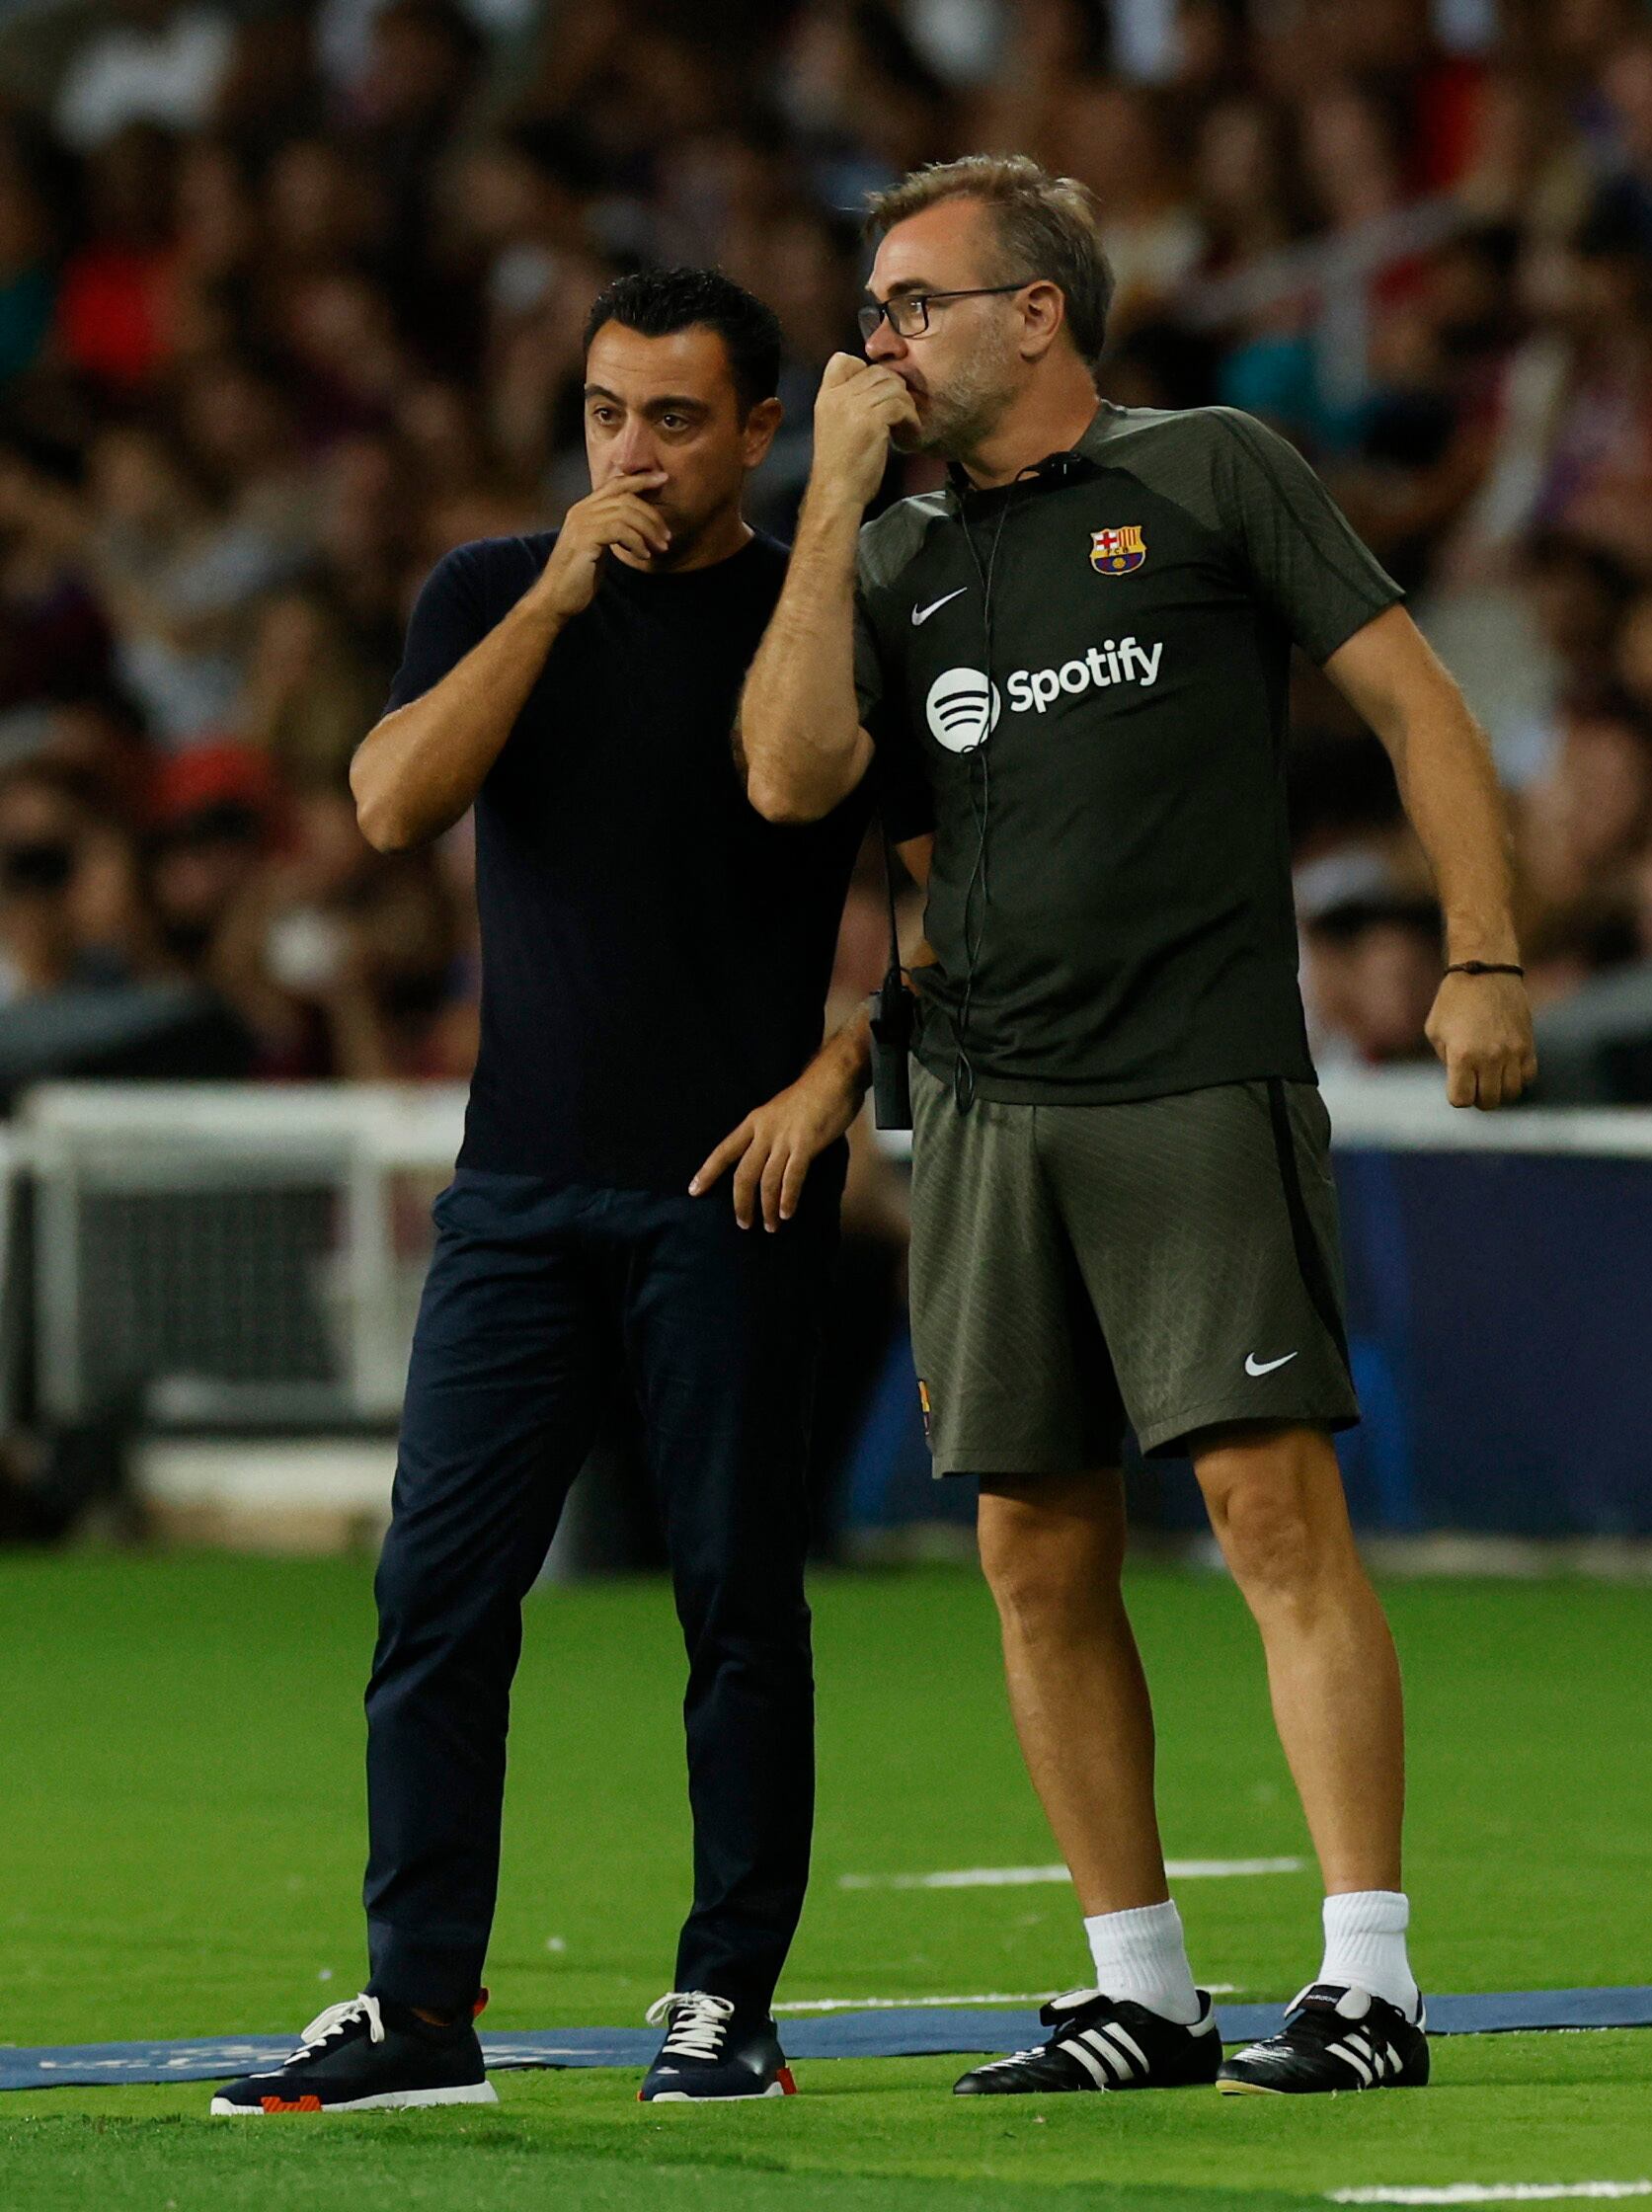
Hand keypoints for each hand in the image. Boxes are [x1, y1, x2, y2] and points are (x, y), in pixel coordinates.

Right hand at [532, 472, 671, 619]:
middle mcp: (582, 510)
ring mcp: (582, 523)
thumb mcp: (599, 547)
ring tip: (659, 548)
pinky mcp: (585, 539)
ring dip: (648, 530)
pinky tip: (643, 556)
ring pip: (625, 512)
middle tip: (667, 537)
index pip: (616, 484)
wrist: (556, 598)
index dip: (641, 479)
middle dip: (652, 515)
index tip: (663, 479)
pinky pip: (619, 530)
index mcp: (585, 509)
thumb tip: (639, 524)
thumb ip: (613, 530)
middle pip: (626, 497)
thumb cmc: (580, 577)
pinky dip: (636, 542)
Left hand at [689, 1048, 863, 1228]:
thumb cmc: (810, 1094)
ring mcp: (784, 1139)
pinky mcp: (805, 1144)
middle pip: (743, 1174)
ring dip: (767, 1207)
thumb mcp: (778, 1111)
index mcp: (753, 1122)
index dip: (708, 1172)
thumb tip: (768, 1158)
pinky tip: (786, 1213)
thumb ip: (770, 1133)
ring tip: (770, 1226)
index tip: (694, 1191)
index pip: (724, 1151)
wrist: (833, 1077)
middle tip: (743, 1224)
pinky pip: (792, 1177)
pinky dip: (788, 1198)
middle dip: (741, 1203)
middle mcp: (763, 1132)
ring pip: (767, 1181)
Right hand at [809, 354, 919, 510]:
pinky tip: (910, 432)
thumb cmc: (840, 468)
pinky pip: (901, 406)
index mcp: (826, 396)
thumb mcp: (834, 426)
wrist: (836, 493)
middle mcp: (838, 396)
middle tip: (901, 409)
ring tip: (907, 423)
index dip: (865, 368)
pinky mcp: (871, 421)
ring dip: (906, 404)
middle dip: (894, 388)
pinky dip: (911, 419)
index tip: (877, 392)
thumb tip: (878, 389)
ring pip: (893, 386)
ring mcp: (854, 406)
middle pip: (876, 371)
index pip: (842, 359)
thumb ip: (847, 404)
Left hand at [1424, 970, 1536, 1107]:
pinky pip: (1528, 1077)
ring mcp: (1512, 1052)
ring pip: (1511, 1093)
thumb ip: (1446, 1061)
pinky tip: (1506, 1067)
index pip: (1461, 1100)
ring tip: (1490, 1076)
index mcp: (1462, 1056)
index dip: (1457, 1096)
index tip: (1456, 1083)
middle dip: (1478, 1097)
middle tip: (1473, 1082)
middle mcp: (1490, 1058)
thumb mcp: (1435, 1031)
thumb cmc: (1453, 1000)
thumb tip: (1462, 1081)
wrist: (1485, 971)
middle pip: (1488, 1101)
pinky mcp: (1528, 1045)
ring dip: (1499, 1090)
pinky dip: (1517, 1078)